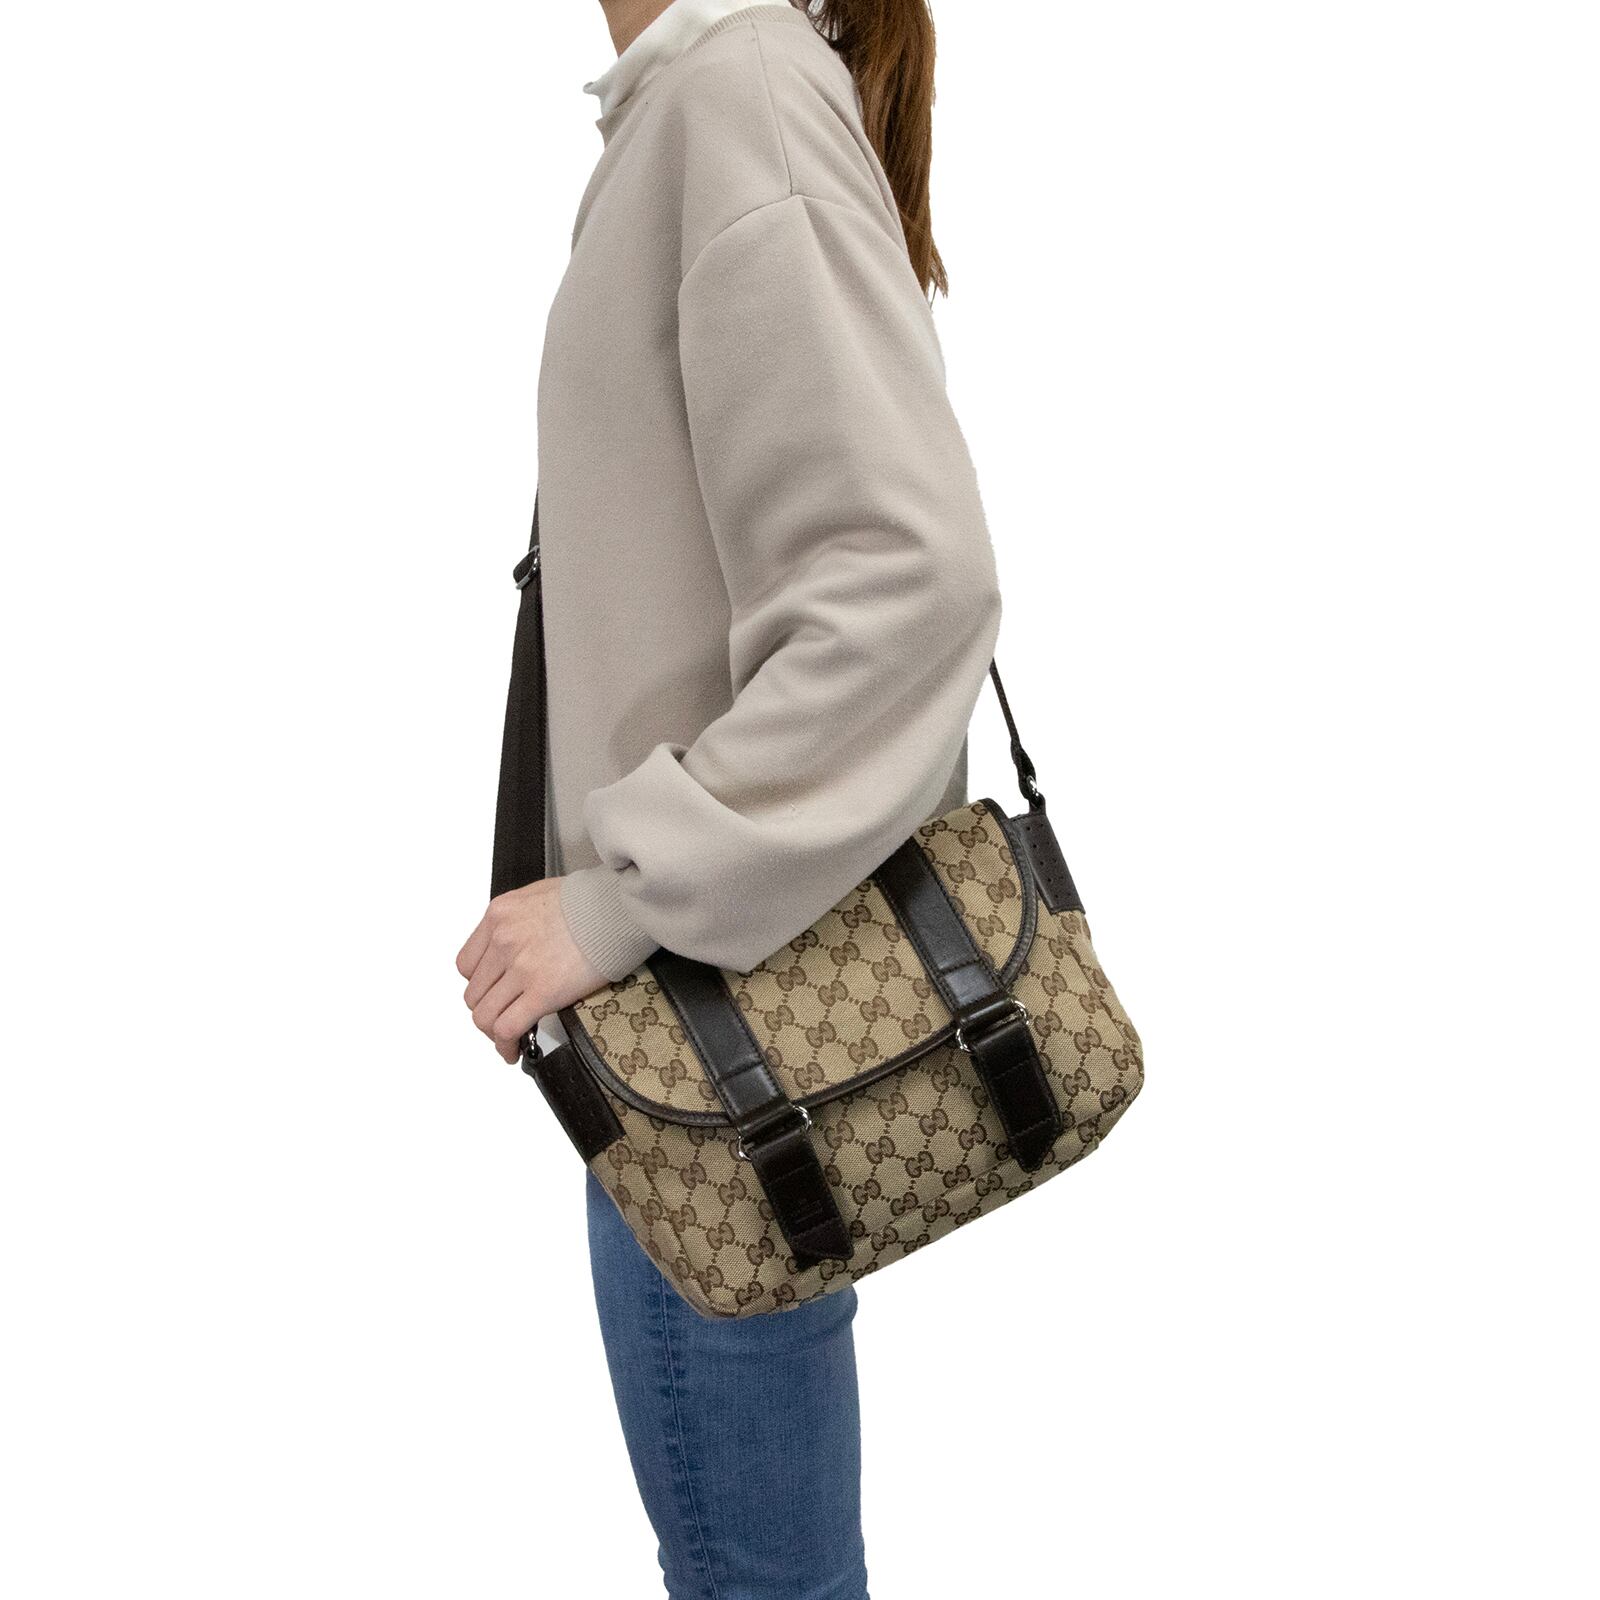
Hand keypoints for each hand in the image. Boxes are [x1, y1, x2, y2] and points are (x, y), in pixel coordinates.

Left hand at [456, 879, 606, 1063]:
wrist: (618, 907)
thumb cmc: (591, 900)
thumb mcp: (539, 896)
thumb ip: (518, 920)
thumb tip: (519, 942)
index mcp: (500, 915)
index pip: (467, 964)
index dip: (479, 984)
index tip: (492, 992)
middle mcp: (503, 940)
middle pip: (475, 992)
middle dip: (487, 1009)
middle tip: (503, 1017)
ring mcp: (521, 968)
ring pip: (485, 1015)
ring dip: (493, 1032)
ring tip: (507, 1040)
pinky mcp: (543, 992)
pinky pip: (507, 1028)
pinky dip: (505, 1045)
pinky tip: (514, 1050)